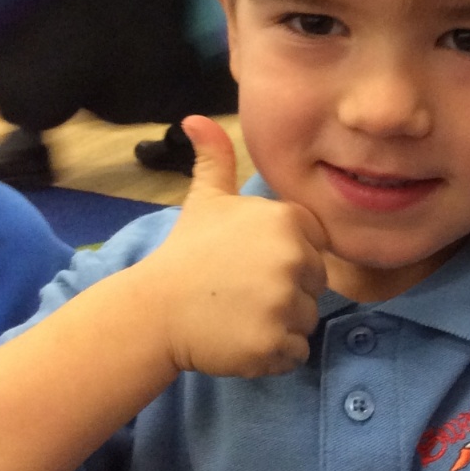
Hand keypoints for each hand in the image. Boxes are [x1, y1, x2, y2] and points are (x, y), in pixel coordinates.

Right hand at [142, 117, 328, 378]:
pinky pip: (296, 353)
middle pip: (315, 285)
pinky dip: (274, 353)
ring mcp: (286, 303)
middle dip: (286, 292)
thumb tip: (196, 117)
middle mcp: (294, 258)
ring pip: (307, 319)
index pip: (315, 247)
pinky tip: (242, 338)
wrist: (153, 310)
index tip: (249, 264)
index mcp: (288, 220)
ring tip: (240, 314)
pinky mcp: (275, 344)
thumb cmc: (185, 253)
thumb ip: (215, 158)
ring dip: (280, 324)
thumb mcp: (206, 200)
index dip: (285, 258)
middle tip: (242, 291)